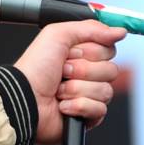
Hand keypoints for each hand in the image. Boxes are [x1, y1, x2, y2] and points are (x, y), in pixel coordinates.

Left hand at [14, 19, 125, 143]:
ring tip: (58, 90)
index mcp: (81, 56)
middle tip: (62, 72)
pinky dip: (78, 106)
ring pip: (106, 91)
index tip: (70, 53)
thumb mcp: (57, 35)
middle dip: (83, 70)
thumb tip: (119, 31)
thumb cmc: (34, 69)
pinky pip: (100, 109)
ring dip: (77, 89)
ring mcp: (87, 96)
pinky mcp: (86, 116)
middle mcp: (85, 75)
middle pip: (111, 70)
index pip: (109, 51)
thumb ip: (90, 28)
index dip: (91, 52)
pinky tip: (62, 105)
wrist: (24, 97)